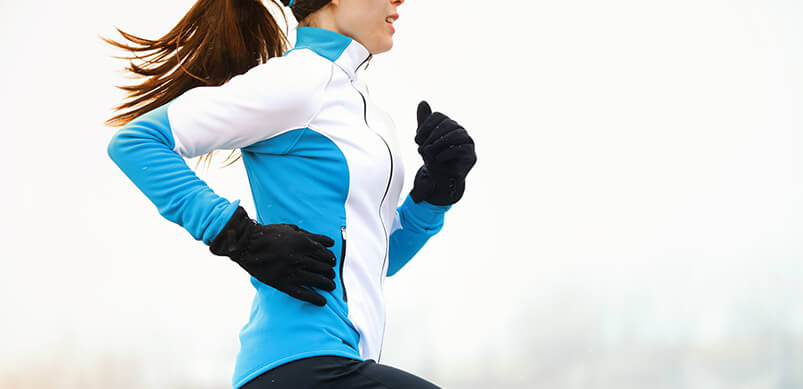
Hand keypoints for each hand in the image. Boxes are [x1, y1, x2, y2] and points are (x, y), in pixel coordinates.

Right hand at [209, 206, 336, 305]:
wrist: (246, 245)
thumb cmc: (270, 234)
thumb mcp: (291, 229)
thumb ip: (311, 235)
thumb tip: (330, 242)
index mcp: (303, 243)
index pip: (325, 254)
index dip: (331, 259)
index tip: (332, 262)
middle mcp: (300, 258)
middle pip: (323, 268)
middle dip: (330, 272)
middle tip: (332, 274)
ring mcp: (291, 272)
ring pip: (316, 280)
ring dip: (327, 284)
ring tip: (331, 286)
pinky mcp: (282, 284)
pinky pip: (302, 294)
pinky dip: (314, 299)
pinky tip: (322, 302)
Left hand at [410, 100, 476, 204]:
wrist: (439, 179)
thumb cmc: (432, 158)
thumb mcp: (424, 141)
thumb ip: (423, 123)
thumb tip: (423, 102)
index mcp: (448, 125)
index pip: (438, 116)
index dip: (426, 126)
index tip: (417, 139)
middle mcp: (459, 130)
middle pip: (448, 123)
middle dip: (432, 135)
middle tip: (423, 147)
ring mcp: (467, 142)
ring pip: (457, 133)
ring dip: (440, 142)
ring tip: (431, 152)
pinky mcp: (471, 155)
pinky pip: (462, 148)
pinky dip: (448, 152)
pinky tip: (438, 158)